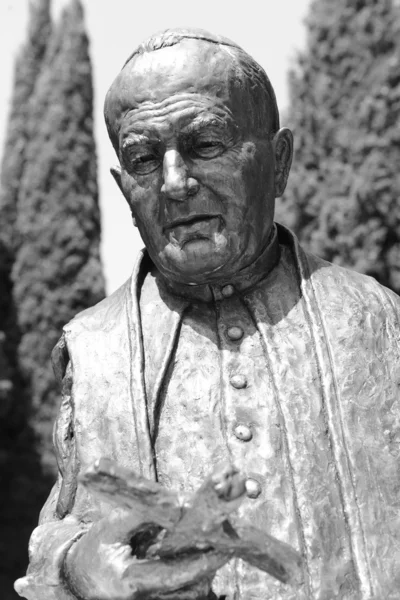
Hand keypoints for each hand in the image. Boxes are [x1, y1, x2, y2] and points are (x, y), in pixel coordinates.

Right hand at [63, 506, 227, 599]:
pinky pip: (180, 598)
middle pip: (189, 590)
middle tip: (225, 544)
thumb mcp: (114, 525)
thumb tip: (177, 504)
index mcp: (130, 581)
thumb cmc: (96, 547)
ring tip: (213, 550)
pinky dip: (192, 581)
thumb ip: (144, 515)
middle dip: (209, 567)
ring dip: (203, 575)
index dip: (201, 561)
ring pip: (188, 597)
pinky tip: (198, 561)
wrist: (75, 575)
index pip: (175, 574)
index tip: (222, 545)